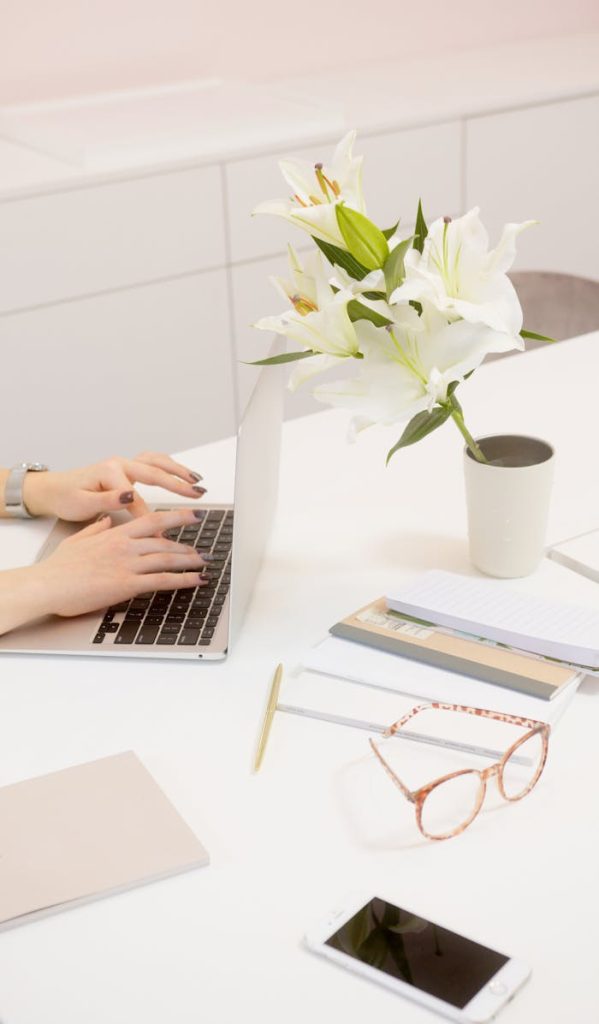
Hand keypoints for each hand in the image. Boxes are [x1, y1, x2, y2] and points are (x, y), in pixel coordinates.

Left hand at [22, 453, 205, 520]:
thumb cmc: (66, 498)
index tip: (162, 534)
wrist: (54, 489)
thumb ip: (107, 500)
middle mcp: (119, 464)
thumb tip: (129, 496)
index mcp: (109, 472)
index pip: (137, 498)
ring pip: (157, 462)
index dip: (150, 518)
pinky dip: (169, 466)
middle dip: (178, 484)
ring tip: (197, 481)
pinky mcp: (126, 468)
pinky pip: (153, 462)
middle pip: (155, 472)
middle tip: (197, 495)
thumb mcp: (82, 503)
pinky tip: (181, 473)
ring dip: (178, 470)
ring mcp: (124, 464)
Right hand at [34, 509, 209, 617]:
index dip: (176, 517)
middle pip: (164, 539)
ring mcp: (127, 564)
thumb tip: (107, 519)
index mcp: (114, 533)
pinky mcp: (126, 584)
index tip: (192, 515)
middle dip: (188, 542)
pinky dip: (183, 579)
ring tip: (205, 563)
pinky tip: (196, 580)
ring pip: (167, 558)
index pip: (152, 520)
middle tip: (204, 544)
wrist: (47, 584)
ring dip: (190, 561)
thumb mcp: (78, 539)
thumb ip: (96, 528)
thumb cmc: (58, 567)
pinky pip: (162, 580)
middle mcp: (124, 546)